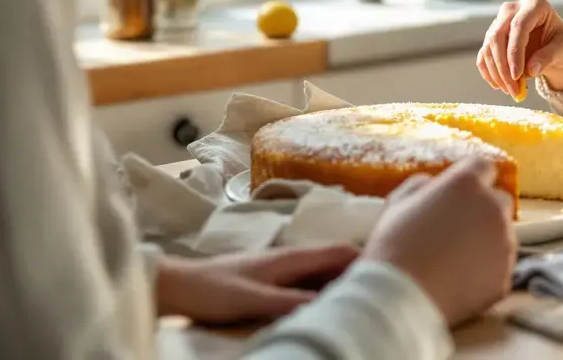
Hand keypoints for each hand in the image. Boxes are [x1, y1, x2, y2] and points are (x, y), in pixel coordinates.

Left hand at [155, 244, 358, 324]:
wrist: (175, 287)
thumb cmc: (211, 289)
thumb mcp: (253, 299)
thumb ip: (291, 301)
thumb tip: (332, 305)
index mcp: (292, 257)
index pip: (342, 251)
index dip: (367, 261)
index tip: (387, 279)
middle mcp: (291, 259)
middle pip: (336, 263)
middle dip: (357, 276)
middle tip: (375, 299)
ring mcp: (281, 270)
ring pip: (321, 275)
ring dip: (338, 287)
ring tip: (353, 306)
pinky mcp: (271, 283)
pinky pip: (306, 285)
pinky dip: (320, 295)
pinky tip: (321, 310)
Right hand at [363, 158, 517, 326]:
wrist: (401, 300)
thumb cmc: (394, 248)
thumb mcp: (398, 204)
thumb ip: (421, 185)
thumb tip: (432, 185)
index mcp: (466, 185)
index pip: (482, 167)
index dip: (470, 178)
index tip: (459, 192)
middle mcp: (492, 209)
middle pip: (498, 200)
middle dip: (482, 209)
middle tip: (456, 227)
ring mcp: (504, 244)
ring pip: (502, 235)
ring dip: (485, 240)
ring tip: (454, 259)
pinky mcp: (505, 276)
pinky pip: (499, 267)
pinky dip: (485, 270)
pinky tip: (459, 280)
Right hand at [478, 0, 562, 95]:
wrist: (556, 46)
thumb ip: (548, 56)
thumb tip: (531, 70)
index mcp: (535, 4)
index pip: (519, 26)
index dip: (515, 52)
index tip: (517, 75)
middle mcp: (513, 9)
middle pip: (498, 36)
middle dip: (503, 66)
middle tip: (513, 89)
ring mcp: (500, 21)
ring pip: (488, 47)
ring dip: (496, 72)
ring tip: (511, 91)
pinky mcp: (492, 37)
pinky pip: (484, 55)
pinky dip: (489, 72)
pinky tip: (499, 86)